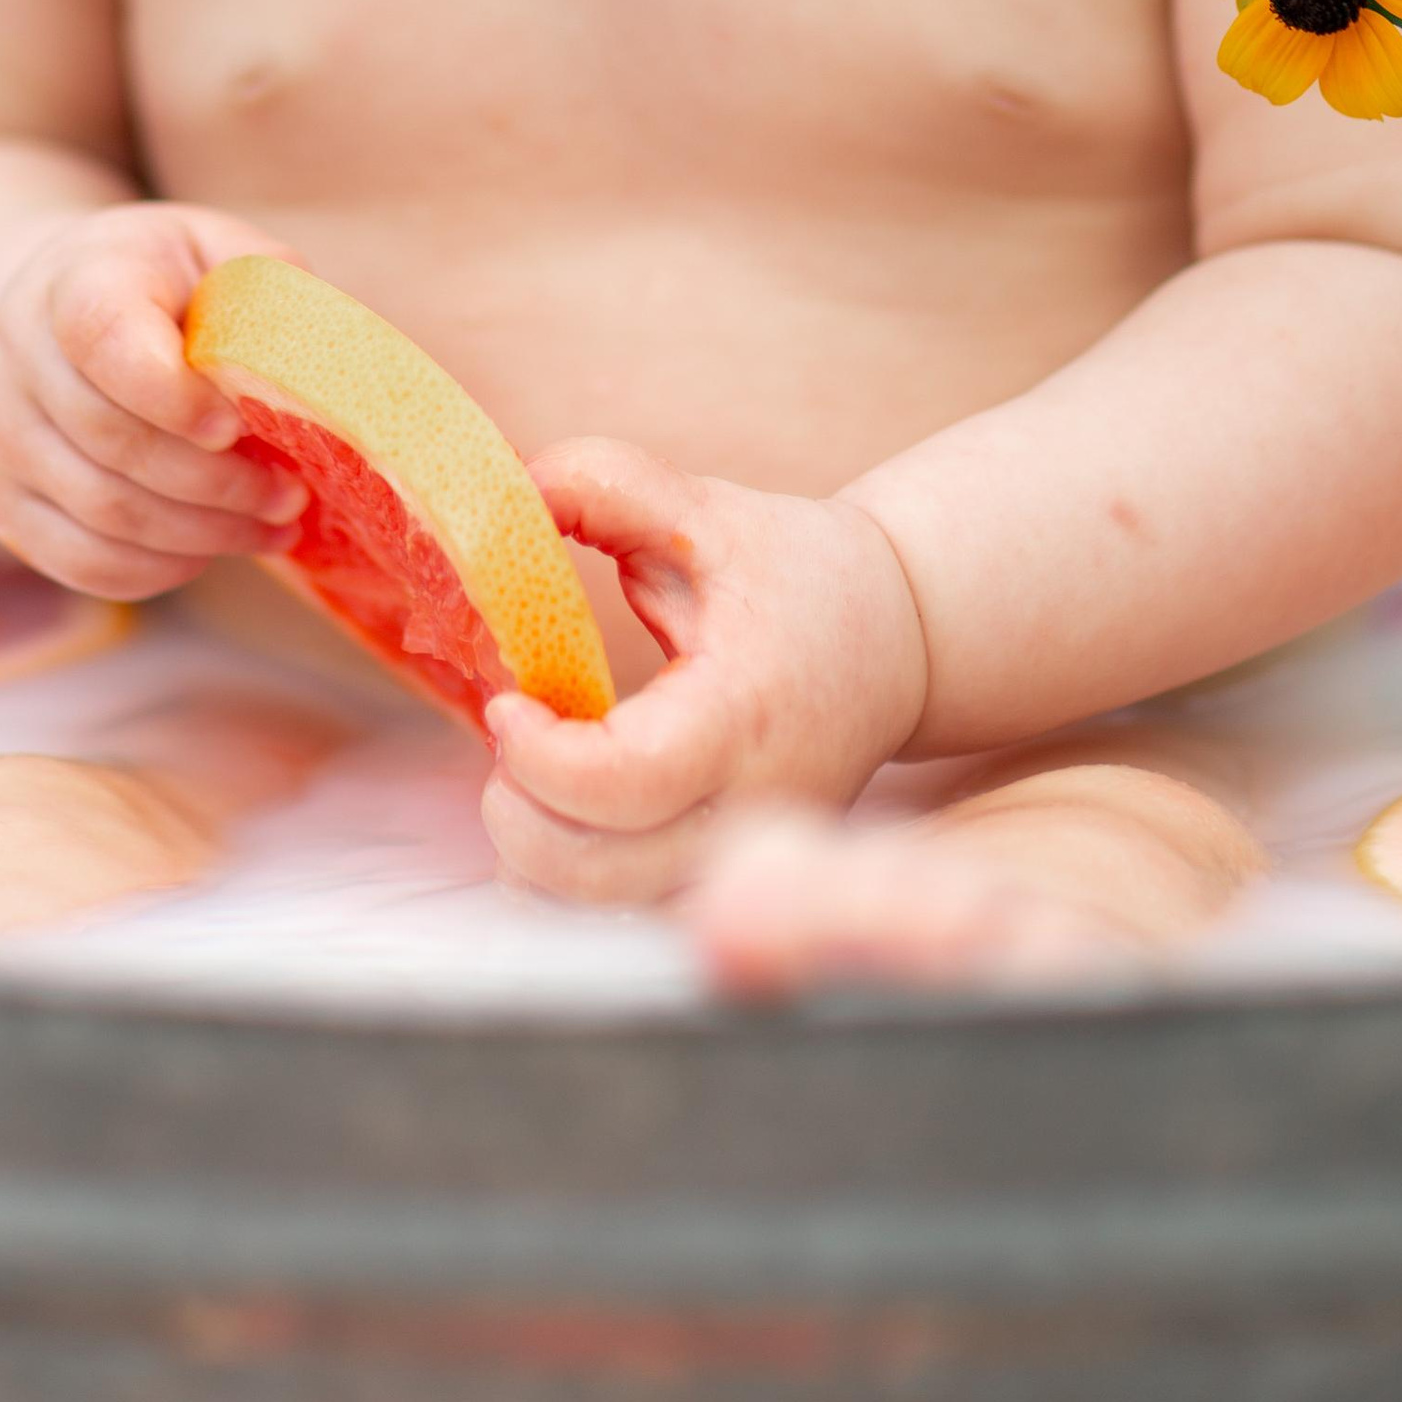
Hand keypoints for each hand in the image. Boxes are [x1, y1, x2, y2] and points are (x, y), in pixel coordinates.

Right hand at [0, 202, 305, 599]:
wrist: (53, 312)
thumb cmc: (162, 282)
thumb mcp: (217, 252)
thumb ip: (269, 294)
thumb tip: (328, 374)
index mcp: (79, 279)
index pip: (105, 338)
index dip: (172, 394)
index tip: (237, 424)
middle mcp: (20, 355)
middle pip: (112, 443)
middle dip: (217, 483)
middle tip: (290, 495)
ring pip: (100, 512)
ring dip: (201, 534)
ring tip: (271, 526)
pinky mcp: (3, 501)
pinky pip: (79, 560)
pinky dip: (155, 570)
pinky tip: (209, 549)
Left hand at [480, 441, 929, 904]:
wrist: (902, 639)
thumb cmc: (800, 572)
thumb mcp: (702, 507)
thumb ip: (602, 485)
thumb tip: (499, 498)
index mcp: (744, 712)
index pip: (626, 780)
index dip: (542, 756)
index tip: (507, 703)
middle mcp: (751, 806)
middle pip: (600, 873)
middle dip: (520, 817)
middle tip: (508, 740)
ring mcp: (745, 857)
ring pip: (606, 913)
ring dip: (538, 858)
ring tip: (533, 776)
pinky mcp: (732, 879)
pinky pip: (627, 917)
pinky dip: (572, 885)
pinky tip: (566, 816)